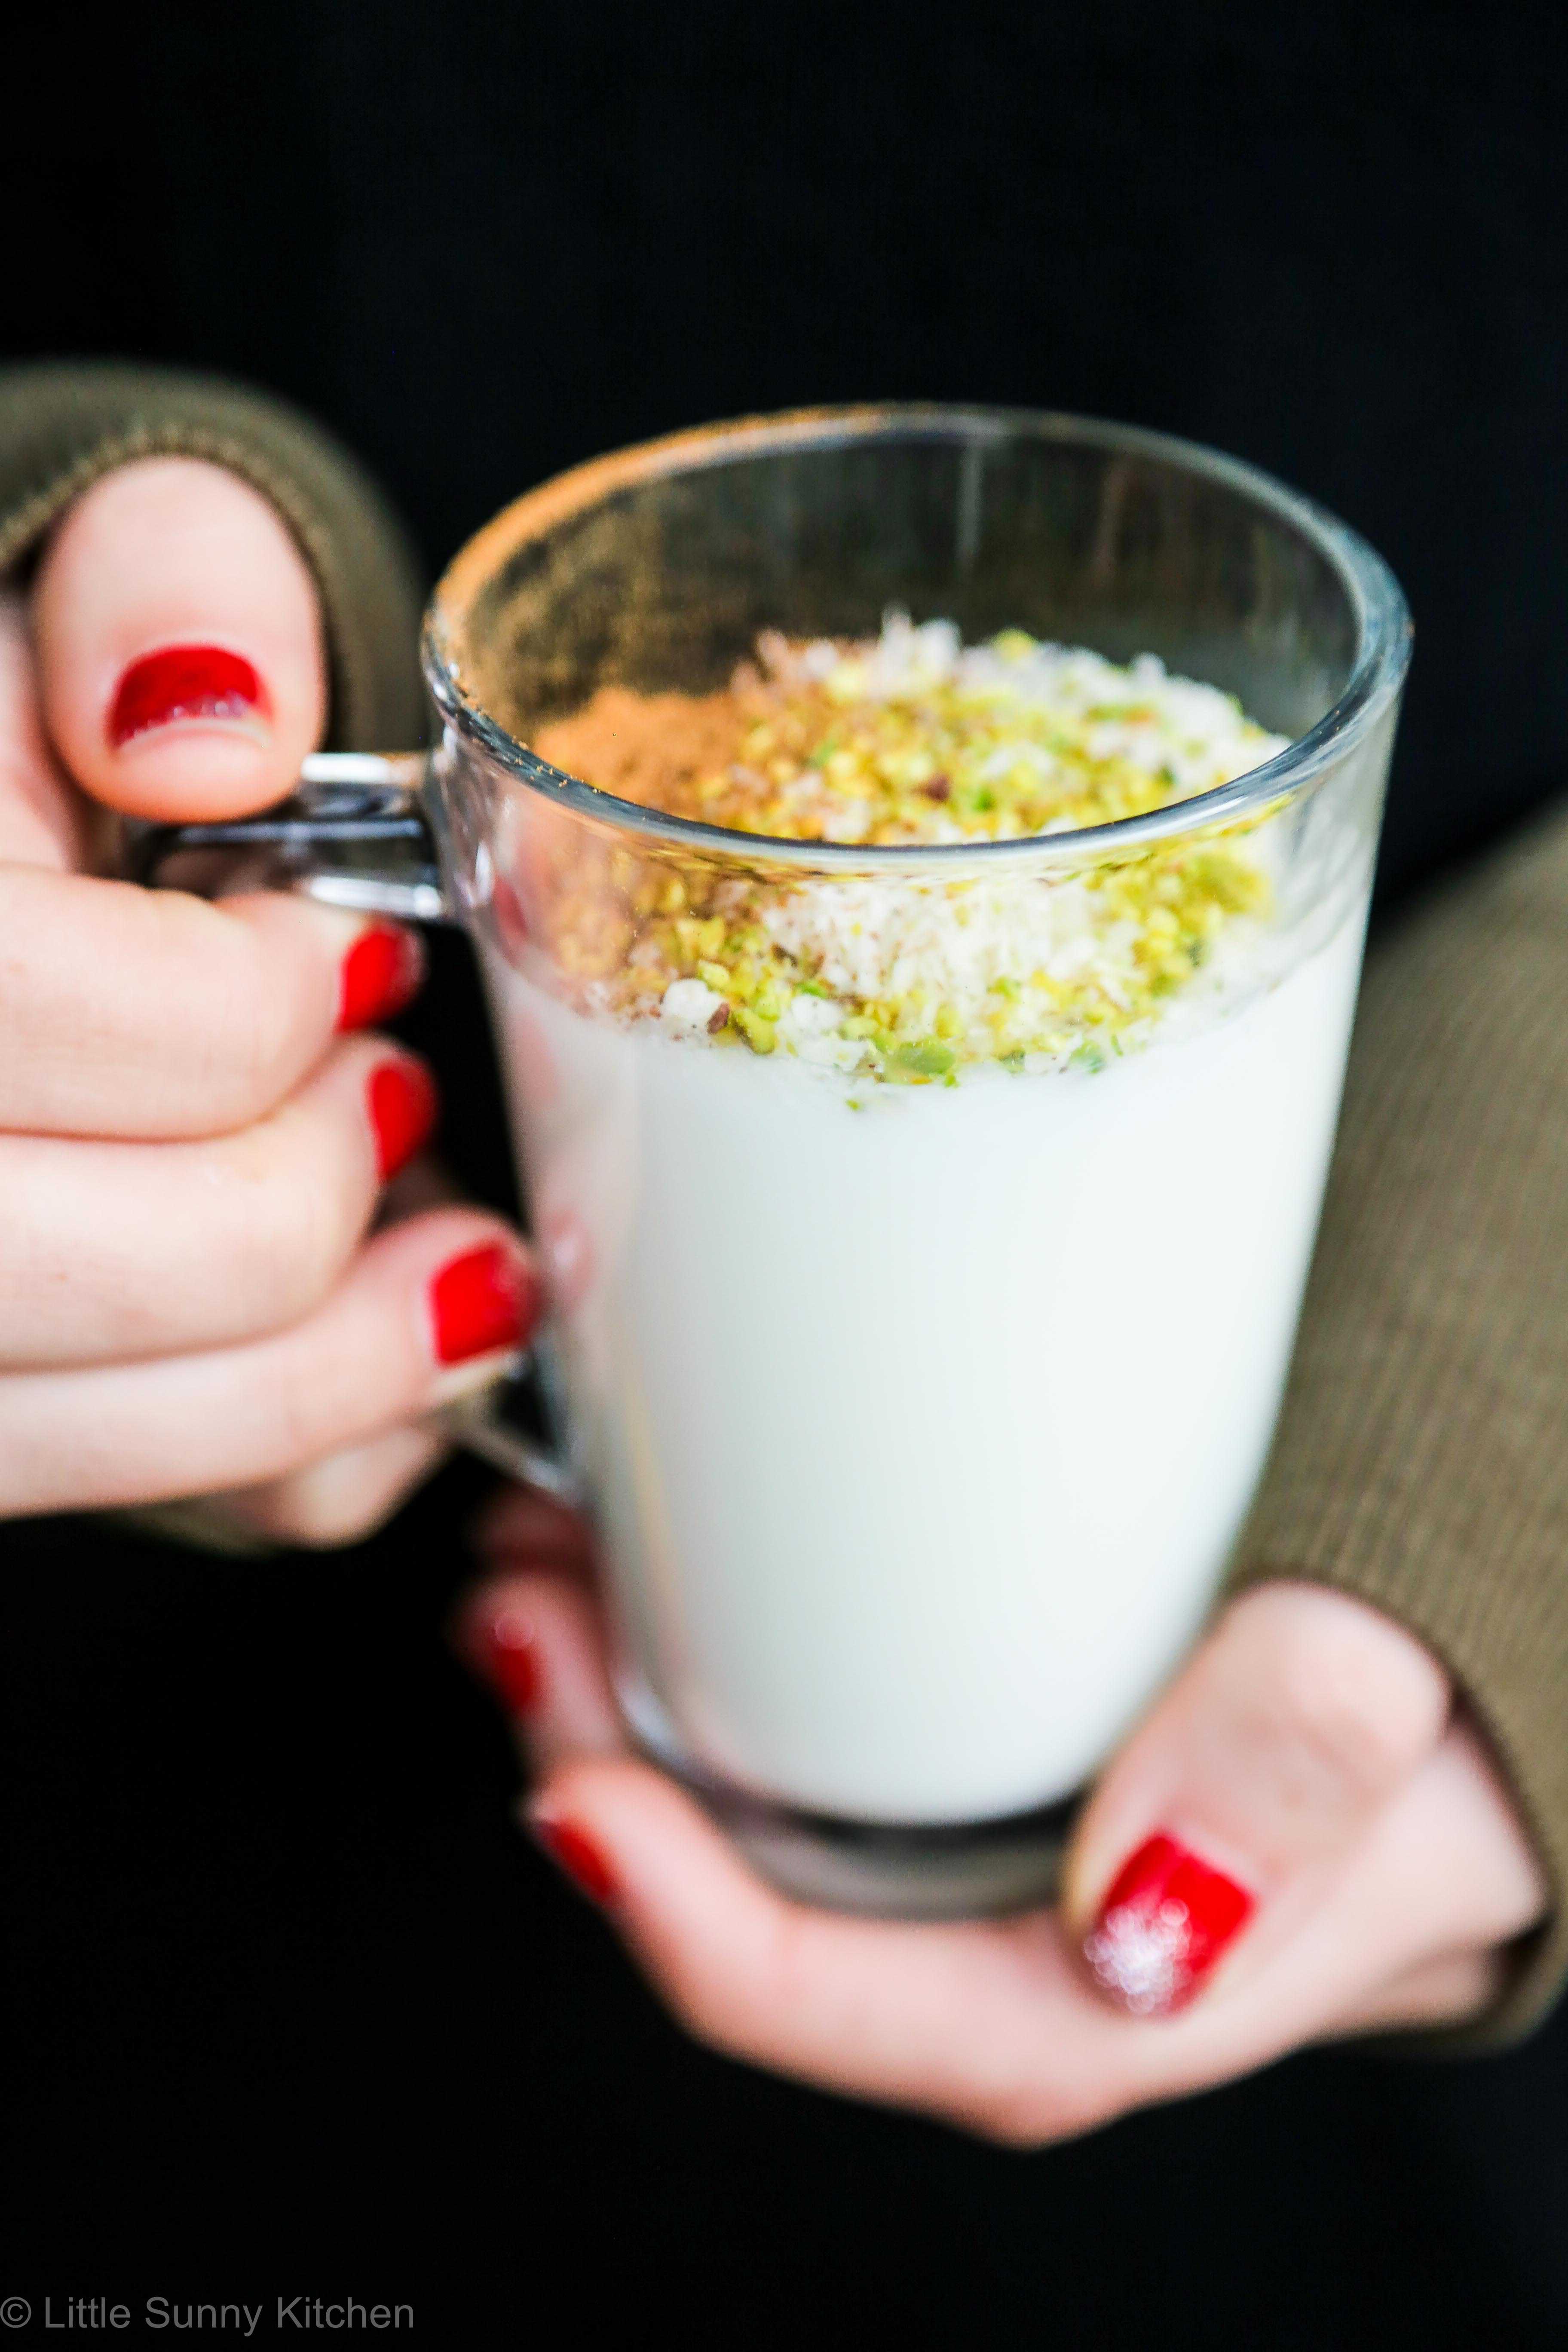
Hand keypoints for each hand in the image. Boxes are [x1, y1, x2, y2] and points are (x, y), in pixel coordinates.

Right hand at [0, 455, 537, 1539]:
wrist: (10, 846)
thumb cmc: (60, 703)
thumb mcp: (112, 558)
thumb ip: (166, 578)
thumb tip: (214, 732)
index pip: (34, 1012)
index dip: (241, 1009)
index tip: (348, 958)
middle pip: (70, 1268)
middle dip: (297, 1199)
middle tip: (391, 1095)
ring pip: (110, 1433)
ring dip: (337, 1359)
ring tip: (444, 1244)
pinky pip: (140, 1492)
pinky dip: (299, 1444)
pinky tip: (374, 1335)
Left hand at [461, 1491, 1545, 2142]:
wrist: (1495, 1681)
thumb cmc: (1461, 1723)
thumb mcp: (1411, 1716)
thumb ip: (1306, 1760)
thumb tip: (1147, 1904)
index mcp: (1110, 1991)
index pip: (851, 2008)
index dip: (685, 1918)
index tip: (572, 1790)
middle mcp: (1017, 1945)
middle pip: (760, 1907)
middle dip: (606, 1773)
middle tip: (526, 1609)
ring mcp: (988, 1859)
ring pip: (759, 1820)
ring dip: (628, 1702)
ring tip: (545, 1558)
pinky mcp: (979, 1772)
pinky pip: (807, 1747)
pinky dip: (708, 1659)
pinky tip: (649, 1557)